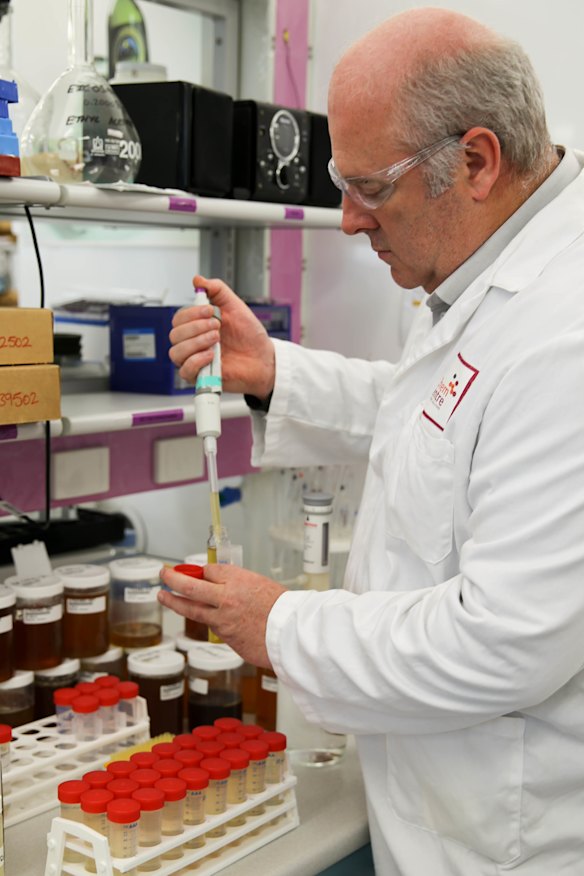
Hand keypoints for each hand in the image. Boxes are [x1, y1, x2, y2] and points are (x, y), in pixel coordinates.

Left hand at [158, 563, 285, 667]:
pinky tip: (203, 616)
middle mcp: (225, 598)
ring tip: (163, 596)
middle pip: (190, 586)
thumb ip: (237, 583)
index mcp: (237, 580)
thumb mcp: (260, 583)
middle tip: (163, 574)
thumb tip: (218, 581)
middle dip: (172, 579)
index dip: (201, 572)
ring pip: (191, 609)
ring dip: (174, 601)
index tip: (197, 573)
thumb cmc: (282, 608)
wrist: (291, 634)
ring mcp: (222, 620)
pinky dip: (205, 619)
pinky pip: (210, 626)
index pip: (208, 571)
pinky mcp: (225, 638)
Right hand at [169, 274, 275, 399]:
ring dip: (196, 343)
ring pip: (176, 352)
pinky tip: (211, 355)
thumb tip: (197, 280)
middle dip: (196, 327)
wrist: (263, 358)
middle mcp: (193, 343)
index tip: (209, 310)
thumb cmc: (249, 335)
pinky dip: (196, 361)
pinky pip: (185, 371)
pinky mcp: (201, 377)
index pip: (178, 318)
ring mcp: (195, 360)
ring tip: (216, 339)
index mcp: (197, 326)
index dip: (191, 313)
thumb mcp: (235, 306)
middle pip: (174, 334)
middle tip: (217, 326)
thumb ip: (217, 290)